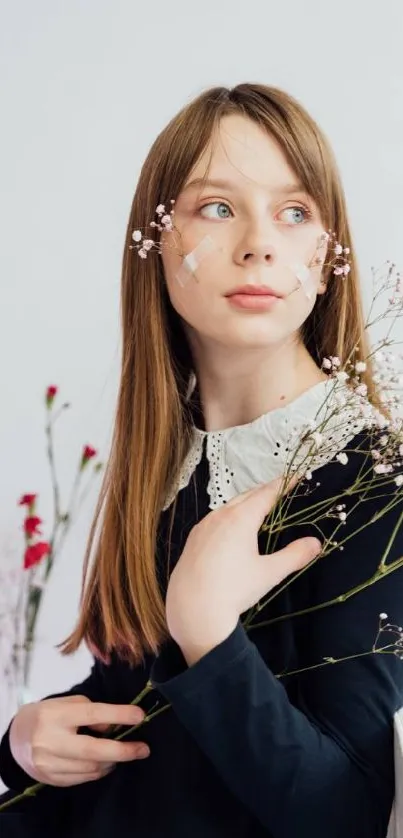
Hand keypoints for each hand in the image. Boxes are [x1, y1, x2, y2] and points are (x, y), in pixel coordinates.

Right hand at [9, 694, 149, 786]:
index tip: (140, 716)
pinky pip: (82, 778)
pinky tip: (105, 763)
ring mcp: (49, 763)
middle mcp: (50, 741)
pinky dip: (98, 770)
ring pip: (91, 768)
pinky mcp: (50, 779)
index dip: (118, 715)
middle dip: (123, 751)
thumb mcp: (67, 704)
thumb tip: (114, 726)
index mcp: (56, 715)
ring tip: (122, 753)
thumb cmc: (49, 715)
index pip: (92, 714)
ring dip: (112, 761)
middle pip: (93, 750)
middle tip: (143, 749)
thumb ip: (90, 712)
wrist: (18, 738)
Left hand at [166, 478, 321, 664]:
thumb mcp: (269, 573)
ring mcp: (203, 526)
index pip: (266, 494)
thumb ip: (294, 556)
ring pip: (228, 506)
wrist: (192, 610)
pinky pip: (215, 518)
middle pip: (246, 496)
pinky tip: (231, 529)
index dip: (283, 484)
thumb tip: (315, 543)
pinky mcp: (193, 539)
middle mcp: (220, 516)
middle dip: (265, 491)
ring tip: (258, 507)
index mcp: (240, 519)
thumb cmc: (233, 590)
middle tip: (280, 489)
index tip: (295, 476)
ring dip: (245, 503)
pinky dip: (229, 515)